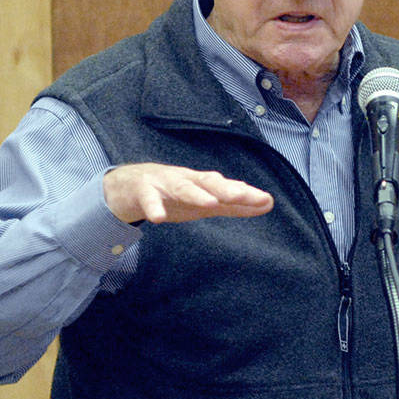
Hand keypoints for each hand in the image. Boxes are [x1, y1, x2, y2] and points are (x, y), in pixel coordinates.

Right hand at [102, 162, 273, 224]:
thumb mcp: (206, 202)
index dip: (245, 194)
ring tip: (210, 203)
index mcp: (203, 184)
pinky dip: (153, 207)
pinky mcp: (143, 191)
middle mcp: (187, 180)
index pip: (227, 187)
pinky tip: (157, 218)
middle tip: (243, 194)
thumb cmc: (174, 194)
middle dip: (226, 188)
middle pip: (208, 182)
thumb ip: (235, 206)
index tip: (265, 200)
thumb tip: (268, 204)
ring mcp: (164, 184)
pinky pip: (148, 199)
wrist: (130, 186)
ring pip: (181, 187)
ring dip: (195, 193)